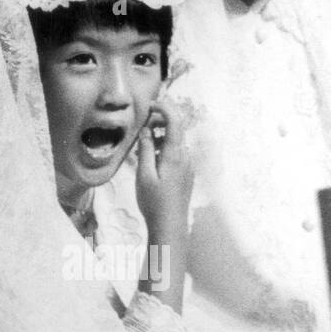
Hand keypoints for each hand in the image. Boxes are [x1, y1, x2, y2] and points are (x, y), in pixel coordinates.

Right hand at [135, 99, 193, 245]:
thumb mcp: (144, 174)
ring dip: (160, 136)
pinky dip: (164, 147)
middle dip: (160, 121)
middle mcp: (185, 157)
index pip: (175, 121)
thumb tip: (146, 130)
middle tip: (142, 127)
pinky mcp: (187, 172)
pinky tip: (151, 159)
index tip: (150, 105)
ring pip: (175, 141)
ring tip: (143, 146)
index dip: (164, 108)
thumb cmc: (154, 202)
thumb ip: (145, 149)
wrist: (170, 225)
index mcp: (175, 155)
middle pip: (176, 128)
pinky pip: (176, 152)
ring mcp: (188, 165)